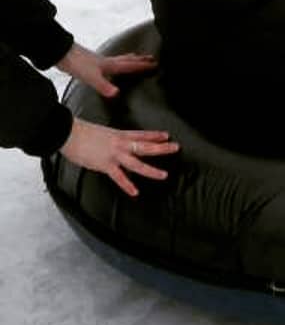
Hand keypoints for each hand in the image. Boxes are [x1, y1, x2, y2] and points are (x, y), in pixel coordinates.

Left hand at [55, 42, 156, 97]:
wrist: (60, 52)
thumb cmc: (76, 64)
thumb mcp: (91, 78)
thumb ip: (104, 86)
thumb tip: (117, 94)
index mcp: (110, 65)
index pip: (130, 66)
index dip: (143, 66)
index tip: (155, 64)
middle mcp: (107, 62)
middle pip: (127, 60)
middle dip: (140, 60)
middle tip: (151, 58)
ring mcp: (99, 61)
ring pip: (119, 59)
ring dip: (129, 58)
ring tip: (135, 56)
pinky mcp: (91, 62)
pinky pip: (109, 62)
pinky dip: (115, 61)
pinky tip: (110, 65)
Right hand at [59, 120, 179, 197]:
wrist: (68, 133)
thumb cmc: (80, 132)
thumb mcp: (101, 132)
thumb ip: (109, 140)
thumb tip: (110, 144)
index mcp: (119, 135)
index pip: (141, 134)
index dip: (154, 135)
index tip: (166, 135)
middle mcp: (120, 144)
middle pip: (145, 146)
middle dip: (162, 147)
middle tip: (176, 147)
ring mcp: (114, 155)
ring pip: (137, 163)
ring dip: (151, 170)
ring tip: (163, 175)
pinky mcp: (105, 165)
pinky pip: (119, 177)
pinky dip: (127, 185)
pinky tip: (135, 192)